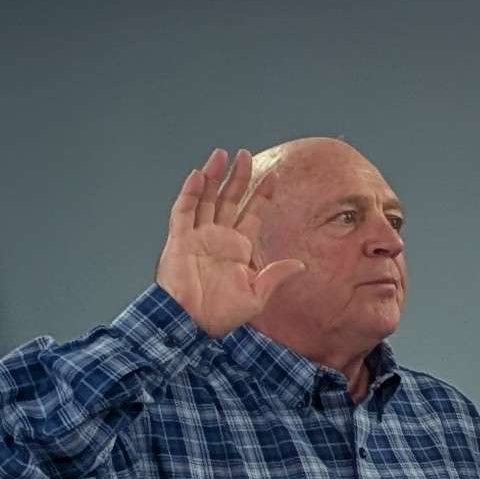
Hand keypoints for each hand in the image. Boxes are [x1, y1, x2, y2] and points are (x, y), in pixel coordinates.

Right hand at [157, 149, 297, 334]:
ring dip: (213, 176)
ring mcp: (198, 236)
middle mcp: (219, 237)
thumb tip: (300, 265)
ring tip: (222, 154)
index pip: (253, 213)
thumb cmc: (222, 315)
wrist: (192, 324)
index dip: (262, 194)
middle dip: (238, 177)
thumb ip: (275, 276)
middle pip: (230, 199)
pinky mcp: (179, 240)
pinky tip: (199, 175)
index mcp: (239, 247)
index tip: (274, 175)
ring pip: (207, 199)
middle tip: (245, 154)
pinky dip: (190, 193)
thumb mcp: (256, 295)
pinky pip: (184, 211)